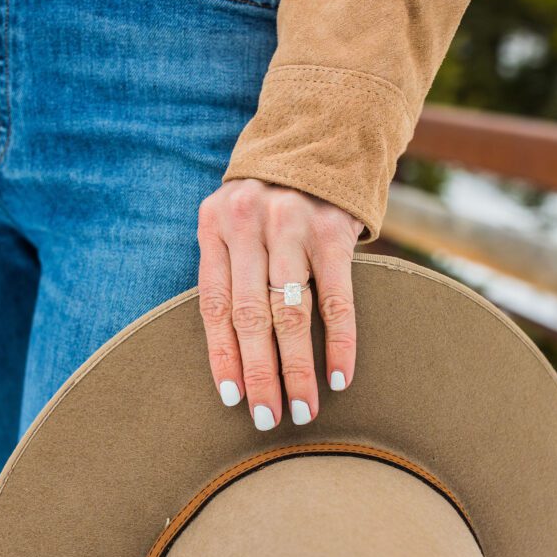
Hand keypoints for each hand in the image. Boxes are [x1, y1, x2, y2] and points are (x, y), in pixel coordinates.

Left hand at [197, 178, 365, 429]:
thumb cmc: (269, 198)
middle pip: (250, 317)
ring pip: (291, 314)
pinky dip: (341, 342)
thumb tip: (228, 347)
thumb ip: (227, 266)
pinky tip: (341, 376)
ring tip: (304, 410)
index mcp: (215, 227)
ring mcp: (292, 227)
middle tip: (268, 419)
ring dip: (297, 369)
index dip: (222, 356)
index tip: (232, 398)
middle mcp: (249, 226)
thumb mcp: (234, 220)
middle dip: (259, 374)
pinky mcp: (333, 231)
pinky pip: (337, 298)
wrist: (319, 138)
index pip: (214, 305)